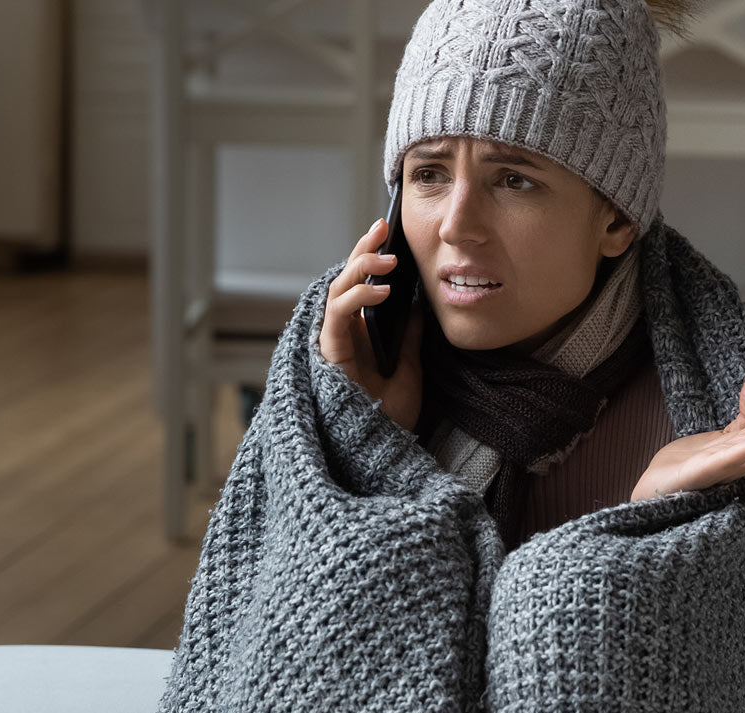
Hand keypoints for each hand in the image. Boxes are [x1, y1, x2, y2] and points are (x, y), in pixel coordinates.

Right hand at [318, 217, 424, 431]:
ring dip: (360, 268)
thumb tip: (415, 303)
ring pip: (337, 291)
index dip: (370, 258)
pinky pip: (336, 316)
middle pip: (345, 281)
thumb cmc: (392, 416)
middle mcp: (342, 335)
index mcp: (359, 335)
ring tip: (388, 260)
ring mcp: (334, 343)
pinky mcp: (329, 353)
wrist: (386, 451)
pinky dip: (357, 298)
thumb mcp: (410, 367)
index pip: (361, 286)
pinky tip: (381, 291)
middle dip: (362, 252)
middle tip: (382, 229)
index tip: (388, 234)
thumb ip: (407, 336)